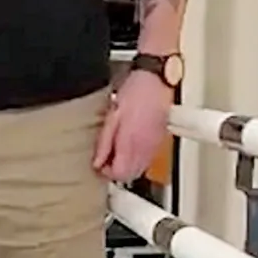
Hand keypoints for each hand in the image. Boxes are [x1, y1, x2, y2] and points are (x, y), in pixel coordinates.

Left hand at [93, 69, 172, 183]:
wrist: (156, 81)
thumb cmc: (135, 93)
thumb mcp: (112, 116)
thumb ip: (105, 142)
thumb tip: (98, 162)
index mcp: (131, 143)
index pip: (119, 174)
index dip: (106, 172)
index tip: (99, 164)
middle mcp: (145, 148)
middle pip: (130, 175)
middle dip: (116, 171)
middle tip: (106, 160)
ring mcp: (154, 146)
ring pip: (139, 170)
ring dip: (126, 166)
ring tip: (116, 152)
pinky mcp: (159, 141)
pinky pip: (147, 160)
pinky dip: (136, 159)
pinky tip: (129, 146)